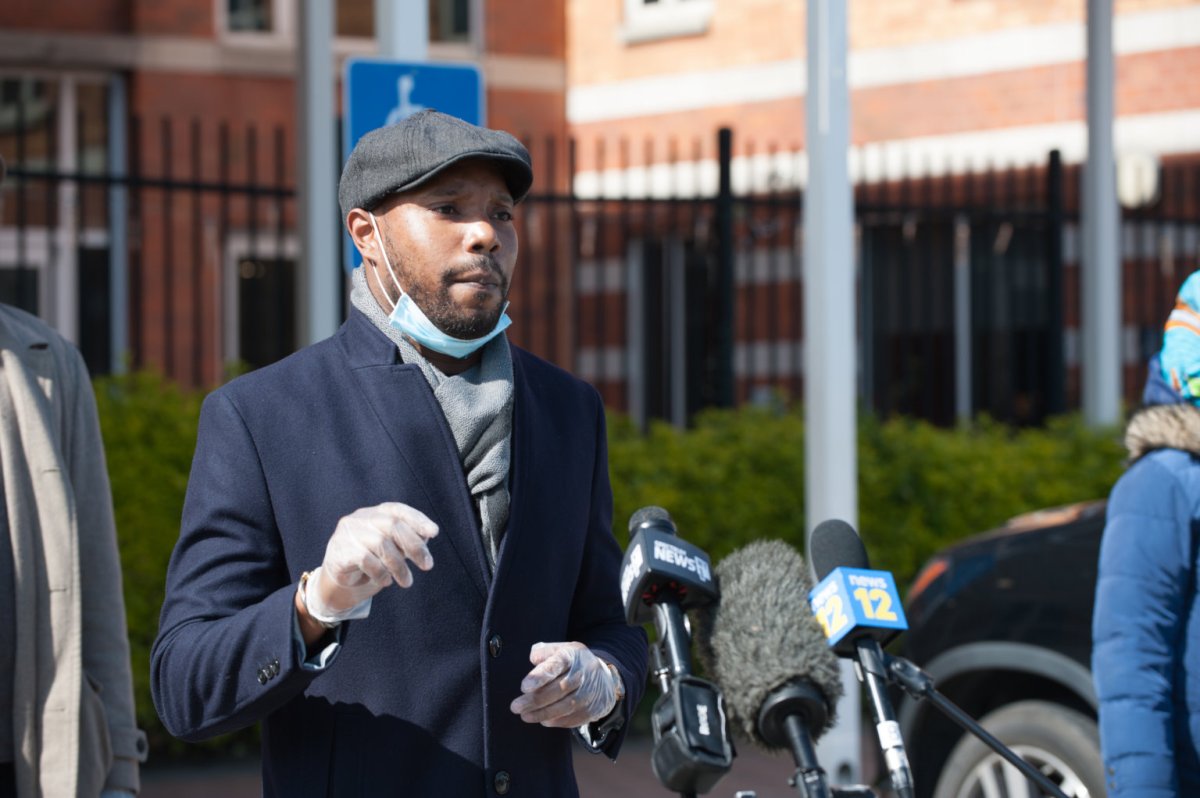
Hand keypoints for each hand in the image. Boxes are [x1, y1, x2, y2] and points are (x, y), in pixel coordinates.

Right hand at [308, 502, 438, 619]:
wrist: (339, 581)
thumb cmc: (371, 561)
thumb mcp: (392, 549)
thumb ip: (407, 540)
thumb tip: (427, 536)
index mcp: (376, 513)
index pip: (398, 510)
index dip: (417, 520)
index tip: (434, 533)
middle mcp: (361, 518)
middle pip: (393, 525)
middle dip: (414, 546)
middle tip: (427, 565)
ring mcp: (348, 532)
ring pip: (381, 543)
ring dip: (399, 565)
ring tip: (407, 581)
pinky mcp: (340, 550)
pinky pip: (366, 560)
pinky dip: (381, 572)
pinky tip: (386, 581)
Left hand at [509, 642, 618, 727]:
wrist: (605, 678)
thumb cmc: (574, 663)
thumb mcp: (561, 650)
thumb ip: (544, 652)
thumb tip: (533, 658)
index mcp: (573, 655)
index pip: (557, 665)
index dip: (540, 676)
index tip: (524, 687)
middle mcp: (583, 673)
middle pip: (559, 689)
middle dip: (535, 700)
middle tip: (516, 706)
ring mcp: (590, 693)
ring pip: (565, 706)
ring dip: (543, 713)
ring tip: (525, 715)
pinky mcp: (592, 709)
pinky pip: (573, 718)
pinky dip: (557, 721)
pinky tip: (543, 720)